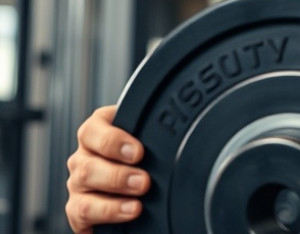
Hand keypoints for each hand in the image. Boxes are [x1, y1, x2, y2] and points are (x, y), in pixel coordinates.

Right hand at [65, 105, 149, 232]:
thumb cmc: (145, 155)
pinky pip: (81, 213)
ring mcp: (78, 185)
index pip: (92, 131)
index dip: (114, 141)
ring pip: (84, 191)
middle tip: (143, 182)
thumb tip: (174, 138)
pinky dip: (105, 215)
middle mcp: (83, 158)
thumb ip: (151, 136)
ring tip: (136, 206)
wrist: (136, 184)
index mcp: (97, 134)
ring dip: (111, 199)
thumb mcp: (147, 140)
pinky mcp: (78, 209)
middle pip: (87, 166)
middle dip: (118, 176)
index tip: (139, 152)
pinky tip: (126, 214)